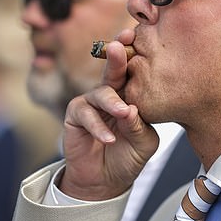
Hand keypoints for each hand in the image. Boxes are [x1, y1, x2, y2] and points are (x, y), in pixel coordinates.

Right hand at [60, 29, 158, 199]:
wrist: (106, 181)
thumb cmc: (128, 157)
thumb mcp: (144, 143)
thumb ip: (139, 126)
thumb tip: (131, 109)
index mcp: (132, 94)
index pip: (135, 72)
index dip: (137, 55)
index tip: (140, 38)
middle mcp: (112, 93)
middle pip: (114, 70)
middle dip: (117, 56)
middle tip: (120, 46)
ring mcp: (92, 102)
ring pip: (101, 93)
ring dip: (112, 102)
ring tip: (123, 113)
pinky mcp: (76, 115)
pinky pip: (85, 114)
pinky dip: (98, 127)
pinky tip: (108, 139)